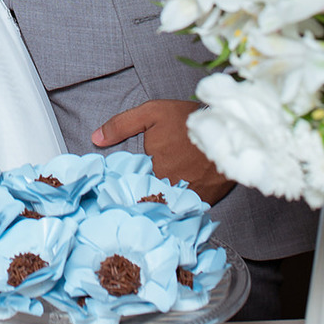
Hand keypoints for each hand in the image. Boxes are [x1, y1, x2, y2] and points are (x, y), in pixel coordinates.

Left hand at [92, 99, 235, 206]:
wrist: (228, 128)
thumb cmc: (187, 120)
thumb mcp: (152, 113)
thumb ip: (122, 125)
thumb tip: (95, 139)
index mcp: (152, 169)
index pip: (130, 189)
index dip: (124, 191)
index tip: (113, 197)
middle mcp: (170, 187)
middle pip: (148, 200)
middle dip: (142, 200)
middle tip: (133, 200)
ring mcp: (189, 196)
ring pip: (167, 207)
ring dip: (160, 206)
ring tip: (152, 206)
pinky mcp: (205, 201)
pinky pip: (187, 210)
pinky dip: (180, 208)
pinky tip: (174, 205)